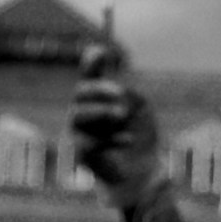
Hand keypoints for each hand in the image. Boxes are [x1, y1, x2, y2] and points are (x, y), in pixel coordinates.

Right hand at [71, 46, 164, 206]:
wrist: (144, 170)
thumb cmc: (139, 134)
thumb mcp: (140, 107)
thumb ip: (128, 95)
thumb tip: (117, 93)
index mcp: (96, 98)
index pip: (88, 77)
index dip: (91, 64)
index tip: (102, 52)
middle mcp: (82, 113)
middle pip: (80, 93)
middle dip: (100, 90)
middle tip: (122, 94)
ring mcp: (78, 134)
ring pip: (77, 116)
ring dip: (101, 112)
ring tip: (123, 114)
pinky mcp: (81, 156)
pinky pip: (88, 143)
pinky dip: (110, 139)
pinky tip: (128, 139)